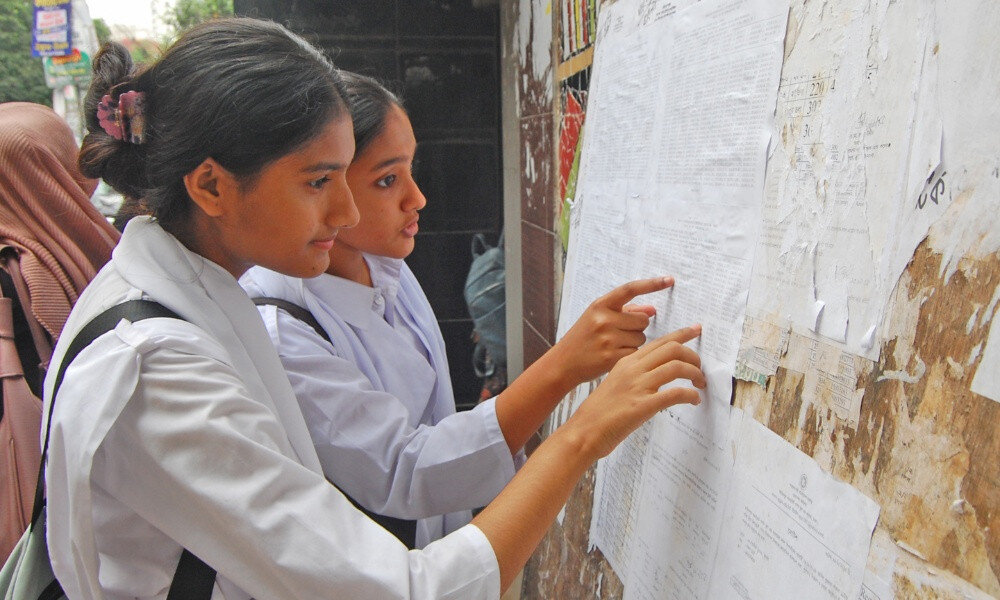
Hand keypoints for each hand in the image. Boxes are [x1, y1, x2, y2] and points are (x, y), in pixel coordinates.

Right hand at [552, 277, 674, 385]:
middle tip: (620, 333)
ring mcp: (607, 338)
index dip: (652, 284)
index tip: (670, 280)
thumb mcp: (598, 318)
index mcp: (600, 305)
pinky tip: (615, 356)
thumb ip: (625, 311)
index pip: (630, 289)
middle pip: (643, 320)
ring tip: (615, 345)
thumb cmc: (584, 337)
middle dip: (637, 327)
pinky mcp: (611, 357)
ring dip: (634, 342)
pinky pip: (636, 352)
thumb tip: (652, 309)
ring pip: (642, 337)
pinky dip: (630, 355)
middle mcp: (603, 319)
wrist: (564, 362)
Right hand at [564, 324, 705, 459]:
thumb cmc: (599, 412)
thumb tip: (657, 374)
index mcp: (627, 362)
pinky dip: (690, 395)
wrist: (584, 430)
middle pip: (672, 349)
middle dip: (693, 355)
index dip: (682, 335)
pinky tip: (694, 400)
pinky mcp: (643, 405)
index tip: (695, 330)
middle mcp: (633, 369)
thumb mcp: (616, 383)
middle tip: (700, 367)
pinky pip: (675, 393)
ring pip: (676, 367)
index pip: (659, 341)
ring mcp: (638, 386)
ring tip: (699, 383)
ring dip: (695, 374)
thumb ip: (634, 375)